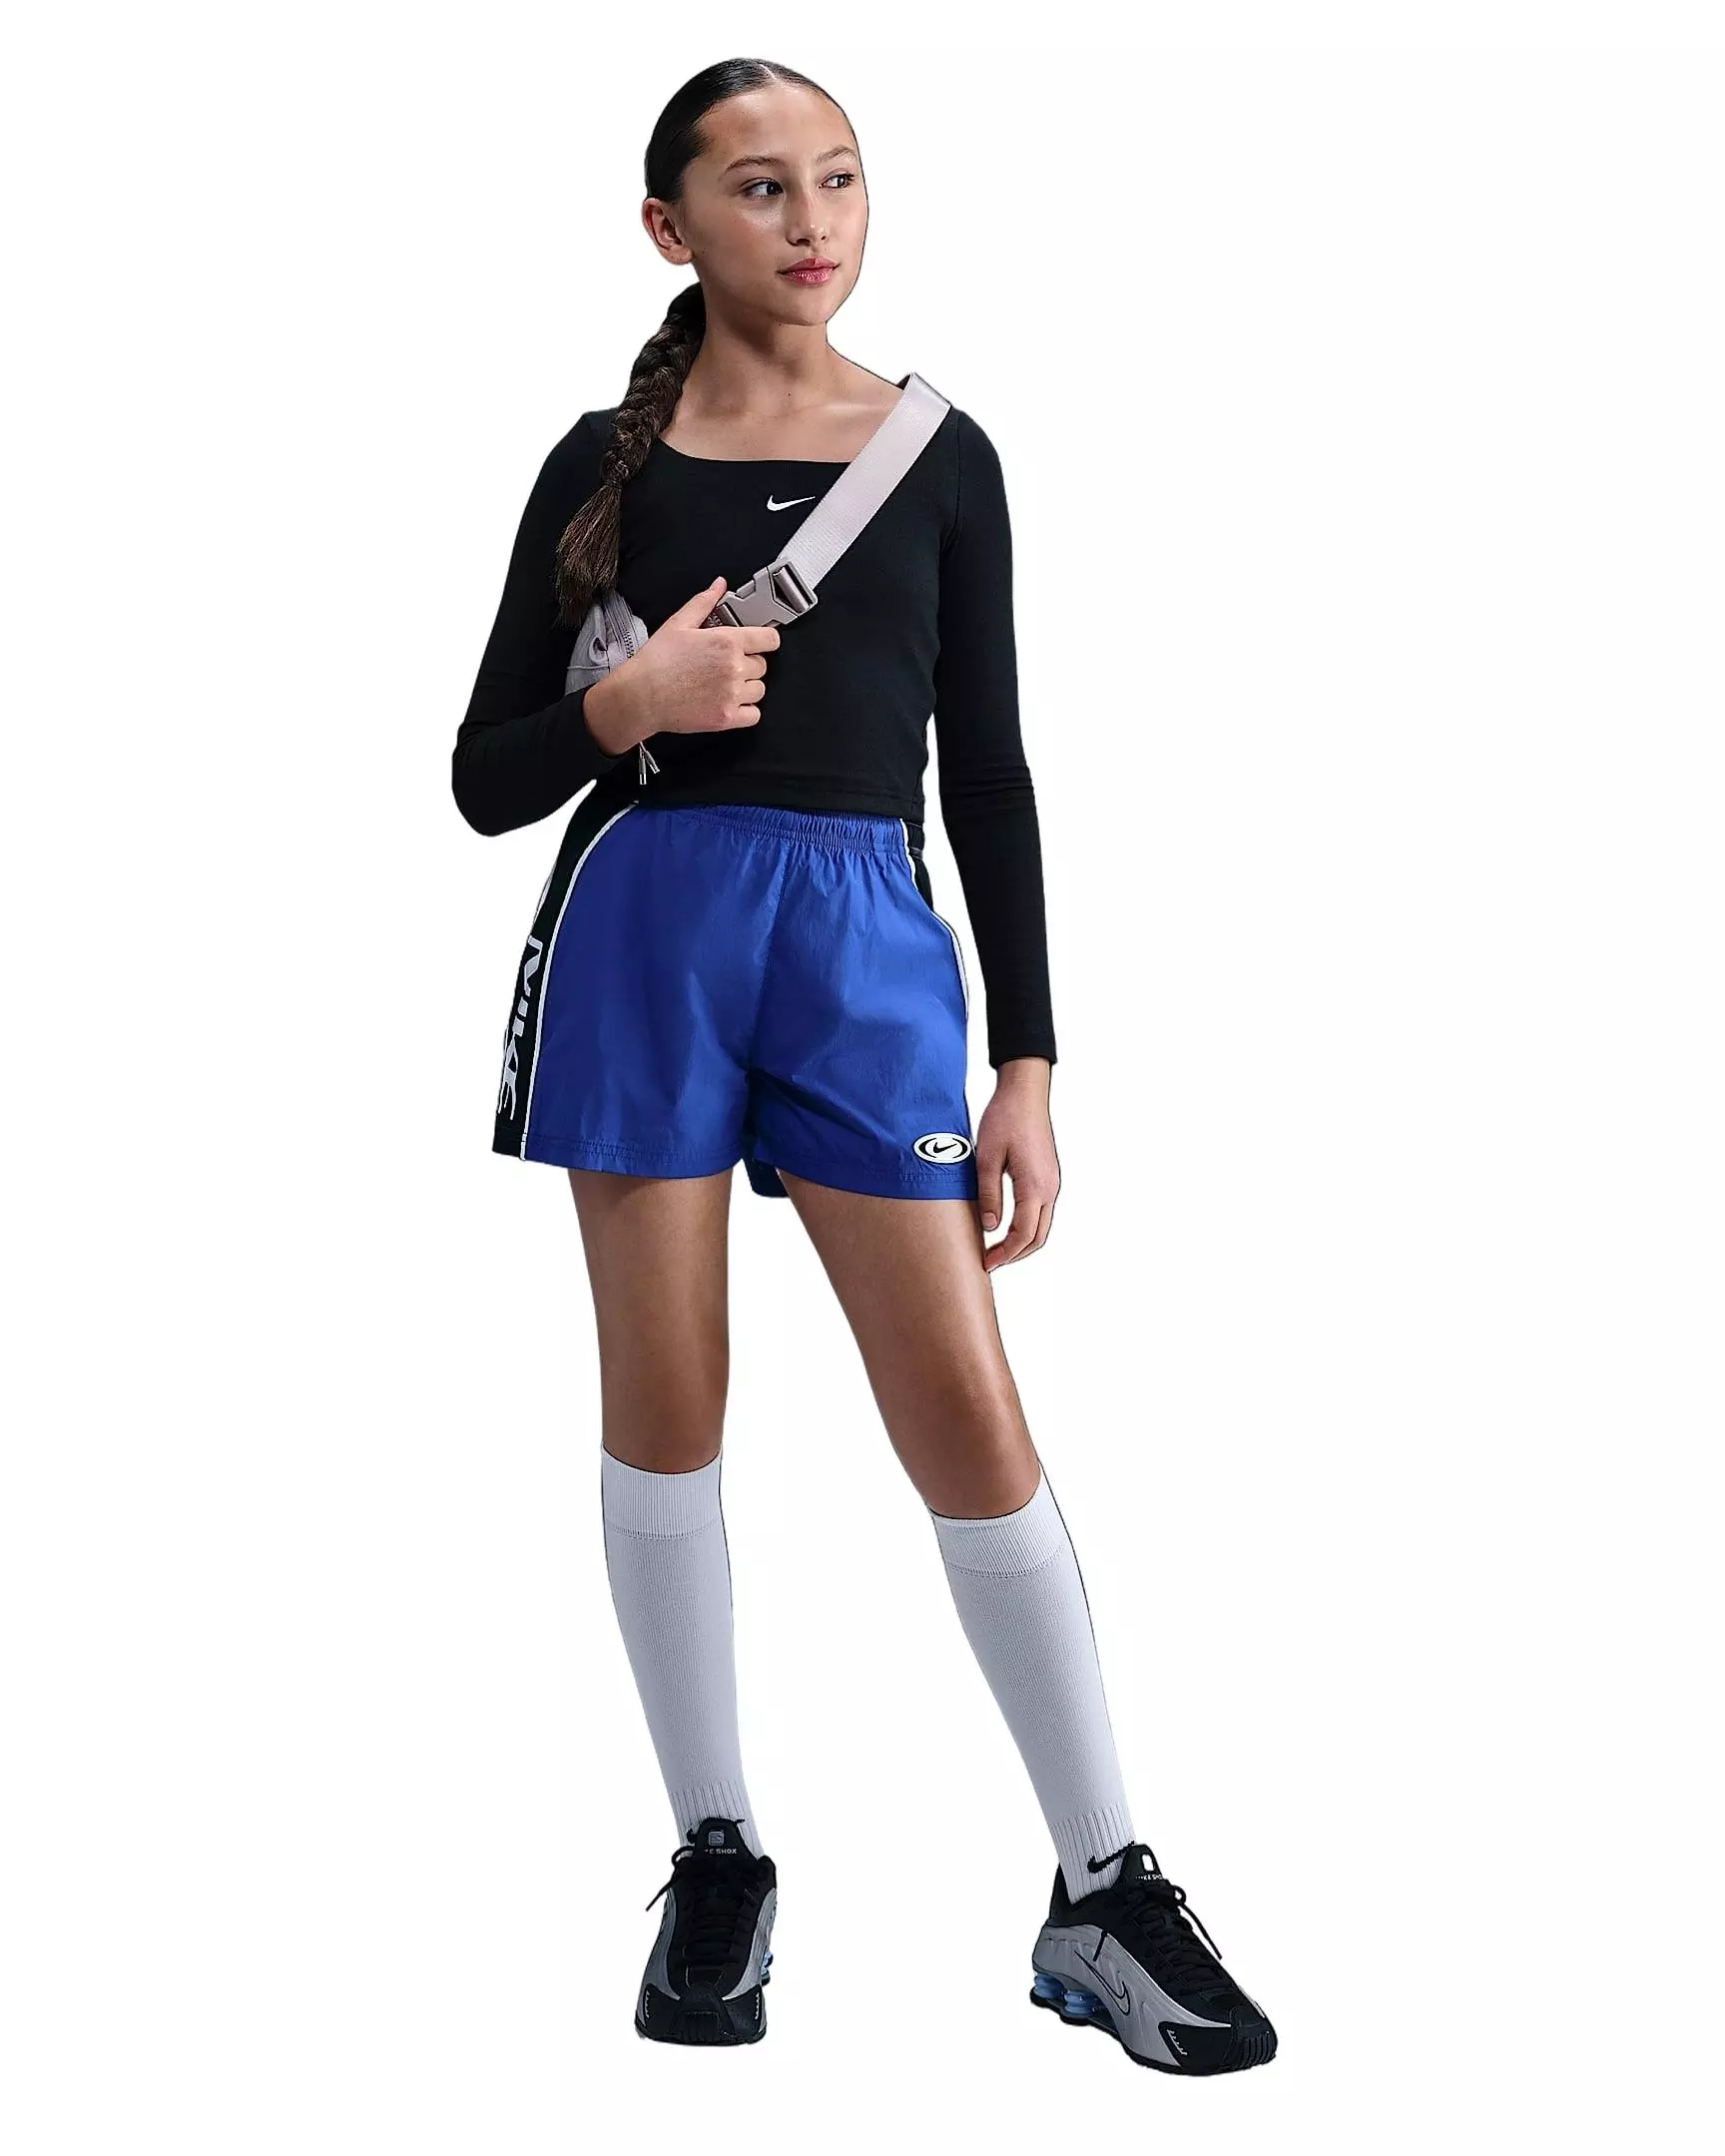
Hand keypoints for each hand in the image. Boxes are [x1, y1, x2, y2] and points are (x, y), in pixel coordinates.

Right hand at [584, 576, 779, 754]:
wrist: (640, 696)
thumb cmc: (656, 662)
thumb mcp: (678, 624)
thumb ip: (703, 602)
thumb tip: (718, 586)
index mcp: (726, 642)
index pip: (769, 639)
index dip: (765, 640)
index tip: (759, 643)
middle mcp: (733, 668)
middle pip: (762, 665)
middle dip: (748, 663)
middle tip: (727, 664)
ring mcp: (732, 695)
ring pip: (759, 690)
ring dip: (748, 686)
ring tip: (726, 683)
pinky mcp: (726, 718)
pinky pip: (754, 715)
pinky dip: (746, 711)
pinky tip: (730, 702)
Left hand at [975, 1058, 1058, 1268]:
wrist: (1025, 1092)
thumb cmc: (1004, 1119)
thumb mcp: (987, 1157)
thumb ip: (989, 1194)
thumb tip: (990, 1227)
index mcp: (1035, 1186)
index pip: (1023, 1235)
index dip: (1005, 1254)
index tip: (985, 1263)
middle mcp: (1049, 1188)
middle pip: (1038, 1237)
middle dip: (1015, 1255)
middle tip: (989, 1262)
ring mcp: (1052, 1182)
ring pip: (1042, 1226)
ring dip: (1021, 1243)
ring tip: (996, 1250)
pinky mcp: (1048, 1176)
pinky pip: (1041, 1211)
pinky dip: (1026, 1227)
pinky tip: (1007, 1227)